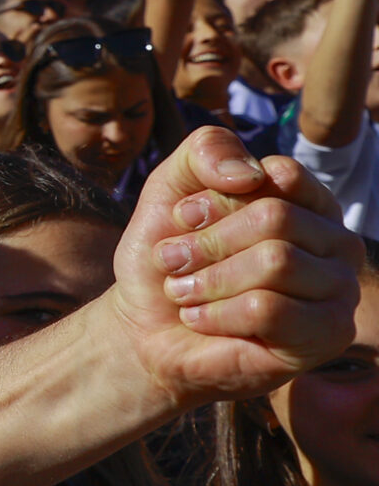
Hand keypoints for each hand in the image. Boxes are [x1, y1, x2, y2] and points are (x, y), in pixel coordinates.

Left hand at [101, 126, 358, 407]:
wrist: (145, 330)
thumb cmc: (168, 258)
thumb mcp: (170, 188)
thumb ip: (207, 150)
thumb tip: (253, 173)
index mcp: (310, 201)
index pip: (280, 175)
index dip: (215, 197)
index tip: (182, 218)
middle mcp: (338, 241)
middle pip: (276, 217)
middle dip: (206, 242)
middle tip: (173, 262)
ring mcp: (341, 290)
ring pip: (276, 263)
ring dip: (207, 280)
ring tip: (183, 292)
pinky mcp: (328, 335)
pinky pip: (269, 310)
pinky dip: (216, 314)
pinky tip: (200, 319)